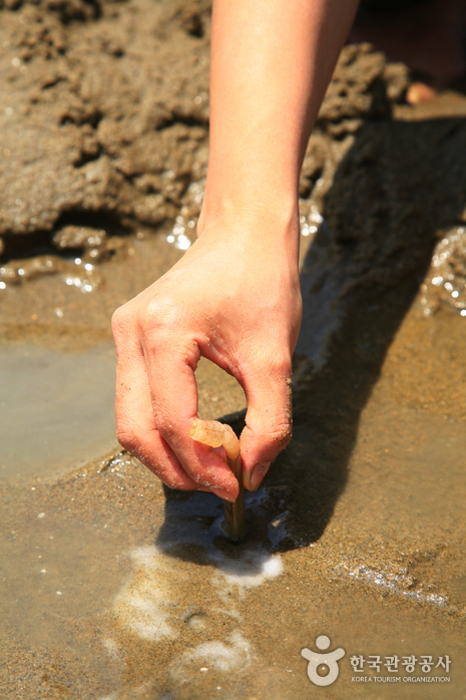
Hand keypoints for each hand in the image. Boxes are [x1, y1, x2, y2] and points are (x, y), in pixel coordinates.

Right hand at [111, 213, 301, 499]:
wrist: (244, 233)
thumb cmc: (263, 282)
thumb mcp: (275, 356)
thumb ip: (269, 421)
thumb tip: (252, 474)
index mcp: (162, 332)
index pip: (173, 421)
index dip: (204, 466)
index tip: (236, 487)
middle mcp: (130, 333)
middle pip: (134, 429)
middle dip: (176, 468)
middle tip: (218, 485)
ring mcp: (124, 334)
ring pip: (130, 419)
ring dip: (167, 453)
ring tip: (210, 466)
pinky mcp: (131, 337)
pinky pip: (137, 399)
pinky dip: (162, 428)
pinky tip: (196, 437)